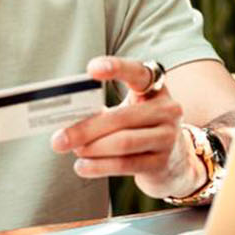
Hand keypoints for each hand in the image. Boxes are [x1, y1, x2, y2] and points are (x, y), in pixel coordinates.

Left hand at [48, 56, 205, 199]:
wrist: (175, 162)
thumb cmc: (141, 129)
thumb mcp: (129, 111)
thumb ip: (104, 111)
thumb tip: (66, 121)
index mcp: (156, 88)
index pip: (138, 72)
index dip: (117, 67)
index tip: (91, 69)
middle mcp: (167, 110)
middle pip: (121, 117)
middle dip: (86, 129)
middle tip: (59, 139)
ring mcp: (168, 137)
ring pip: (123, 142)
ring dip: (92, 148)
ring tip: (72, 150)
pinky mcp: (161, 163)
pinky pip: (125, 164)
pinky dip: (99, 166)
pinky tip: (82, 167)